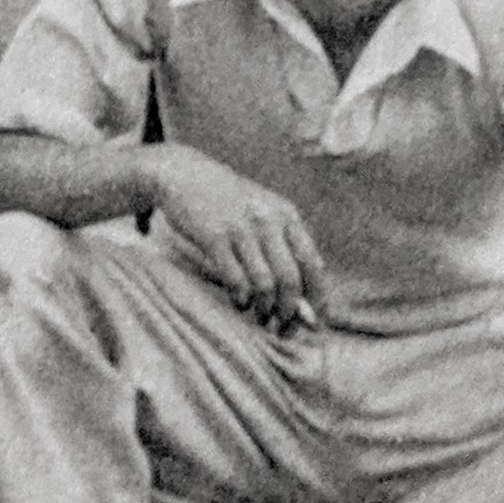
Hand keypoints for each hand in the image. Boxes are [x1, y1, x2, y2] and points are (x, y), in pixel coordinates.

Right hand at [146, 147, 327, 334]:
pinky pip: (235, 279)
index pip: (313, 265)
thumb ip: (284, 248)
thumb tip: (304, 301)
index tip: (314, 322)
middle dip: (289, 312)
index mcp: (287, 215)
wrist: (185, 174)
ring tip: (260, 318)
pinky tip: (239, 302)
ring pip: (264, 284)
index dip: (317, 299)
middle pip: (290, 280)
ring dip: (264, 309)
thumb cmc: (230, 203)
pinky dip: (240, 298)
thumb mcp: (264, 213)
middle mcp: (268, 220)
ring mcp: (241, 228)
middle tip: (282, 328)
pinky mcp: (214, 236)